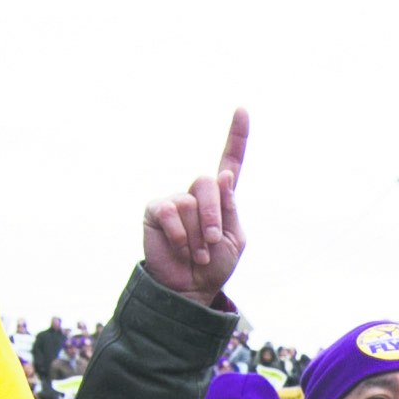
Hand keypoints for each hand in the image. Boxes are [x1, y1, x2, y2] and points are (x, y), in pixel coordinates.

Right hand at [142, 111, 249, 307]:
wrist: (188, 290)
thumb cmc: (213, 267)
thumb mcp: (233, 239)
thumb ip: (229, 208)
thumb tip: (222, 175)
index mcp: (221, 199)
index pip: (230, 162)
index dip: (237, 137)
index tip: (242, 109)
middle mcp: (197, 194)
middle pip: (208, 182)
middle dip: (213, 216)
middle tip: (210, 243)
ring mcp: (175, 200)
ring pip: (191, 203)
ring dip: (197, 236)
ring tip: (195, 254)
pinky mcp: (156, 210)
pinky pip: (171, 212)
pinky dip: (180, 236)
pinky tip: (179, 249)